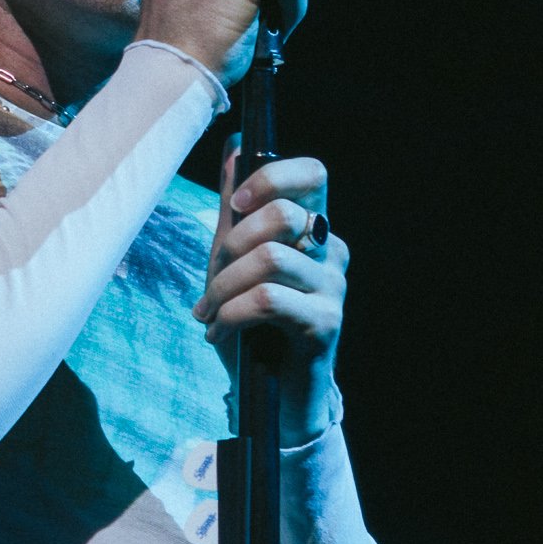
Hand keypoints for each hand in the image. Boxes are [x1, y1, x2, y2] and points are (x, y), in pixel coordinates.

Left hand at [193, 137, 346, 445]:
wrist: (272, 398)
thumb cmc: (254, 327)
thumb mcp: (235, 262)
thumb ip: (235, 210)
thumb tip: (235, 146)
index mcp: (314, 229)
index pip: (313, 174)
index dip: (272, 177)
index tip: (234, 203)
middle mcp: (332, 252)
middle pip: (284, 215)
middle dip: (231, 246)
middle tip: (211, 281)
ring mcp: (333, 288)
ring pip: (270, 259)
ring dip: (223, 288)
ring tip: (209, 313)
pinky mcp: (326, 324)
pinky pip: (267, 300)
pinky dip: (230, 314)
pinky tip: (218, 333)